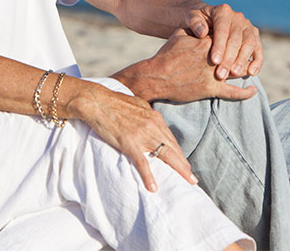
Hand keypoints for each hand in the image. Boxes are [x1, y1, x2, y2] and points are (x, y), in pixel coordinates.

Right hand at [73, 84, 196, 192]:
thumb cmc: (113, 101)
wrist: (97, 101)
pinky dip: (149, 176)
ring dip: (178, 170)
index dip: (178, 152)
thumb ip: (146, 114)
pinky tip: (153, 187)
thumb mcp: (137, 104)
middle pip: (173, 148)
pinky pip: (142, 163)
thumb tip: (150, 118)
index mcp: (154, 117)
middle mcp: (153, 126)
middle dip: (184, 164)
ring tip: (187, 182)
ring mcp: (142, 135)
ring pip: (165, 155)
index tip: (183, 163)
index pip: (170, 138)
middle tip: (192, 178)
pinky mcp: (129, 143)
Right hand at [112, 29, 257, 102]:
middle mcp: (214, 56)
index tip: (239, 42)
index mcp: (208, 41)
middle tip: (246, 57)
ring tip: (252, 70)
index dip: (234, 41)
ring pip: (239, 70)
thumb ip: (194, 29)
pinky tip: (253, 90)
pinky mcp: (212, 89)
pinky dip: (246, 92)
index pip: (229, 37)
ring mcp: (215, 73)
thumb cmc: (166, 55)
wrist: (156, 76)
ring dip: (246, 70)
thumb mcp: (179, 35)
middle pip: (237, 53)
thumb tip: (204, 26)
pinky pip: (234, 92)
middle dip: (243, 55)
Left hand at [185, 4, 262, 80]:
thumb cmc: (195, 21)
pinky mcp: (254, 36)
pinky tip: (251, 73)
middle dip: (229, 58)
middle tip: (221, 74)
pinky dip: (257, 61)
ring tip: (234, 74)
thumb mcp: (190, 18)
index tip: (214, 61)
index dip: (219, 46)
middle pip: (236, 39)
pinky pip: (258, 49)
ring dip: (242, 61)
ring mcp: (247, 26)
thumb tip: (202, 32)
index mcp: (223, 12)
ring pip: (249, 44)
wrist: (205, 19)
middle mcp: (238, 17)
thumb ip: (194, 22)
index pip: (222, 30)